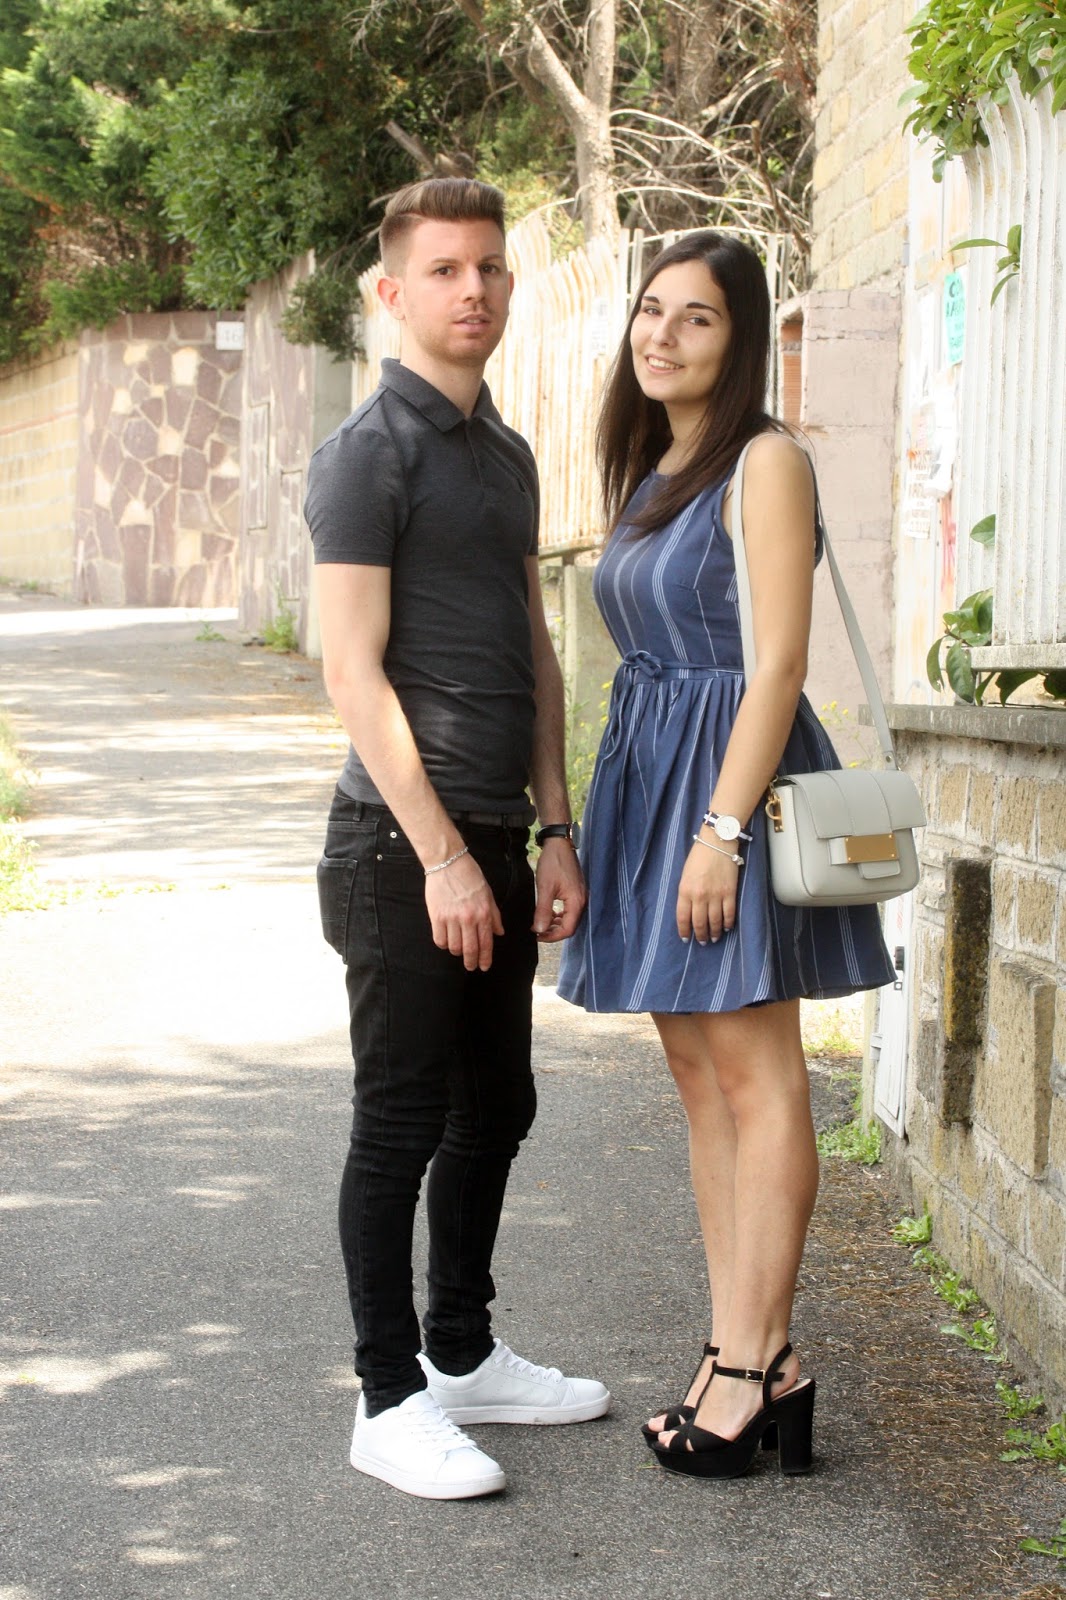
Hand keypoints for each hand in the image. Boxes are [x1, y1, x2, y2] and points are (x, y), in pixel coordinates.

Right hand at [425, 851, 503, 971]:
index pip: (486, 943)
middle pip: (469, 949)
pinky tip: (446, 941)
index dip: (485, 958)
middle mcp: (468, 918)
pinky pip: (439, 939)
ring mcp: (451, 918)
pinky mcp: (436, 916)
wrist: (448, 862)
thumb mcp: (488, 894)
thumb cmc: (470, 876)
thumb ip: (494, 915)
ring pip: (454, 947)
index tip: (484, 967)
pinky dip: (443, 944)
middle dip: (471, 962)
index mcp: (483, 913)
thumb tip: (499, 933)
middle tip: (471, 967)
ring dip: (457, 952)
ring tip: (458, 949)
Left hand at [533, 837, 586, 941]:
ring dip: (556, 924)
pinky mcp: (577, 891)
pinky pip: (570, 910)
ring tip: (541, 923)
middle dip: (554, 931)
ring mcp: (580, 896)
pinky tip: (549, 913)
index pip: (568, 929)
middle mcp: (582, 901)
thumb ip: (543, 911)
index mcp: (576, 902)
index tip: (538, 936)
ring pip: (570, 919)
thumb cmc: (553, 863)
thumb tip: (540, 930)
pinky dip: (559, 915)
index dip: (552, 937)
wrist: (559, 843)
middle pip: (570, 926)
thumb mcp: (545, 887)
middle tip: (537, 931)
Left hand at [676, 835, 738, 944]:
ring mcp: (716, 895)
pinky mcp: (730, 892)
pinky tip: (727, 928)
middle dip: (700, 935)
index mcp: (685, 890)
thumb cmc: (698, 857)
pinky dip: (728, 923)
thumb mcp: (685, 876)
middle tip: (702, 942)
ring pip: (714, 921)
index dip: (684, 931)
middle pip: (699, 922)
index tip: (686, 939)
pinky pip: (729, 913)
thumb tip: (689, 912)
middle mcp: (699, 895)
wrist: (717, 842)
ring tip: (714, 938)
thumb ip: (686, 894)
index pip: (682, 917)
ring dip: (714, 932)